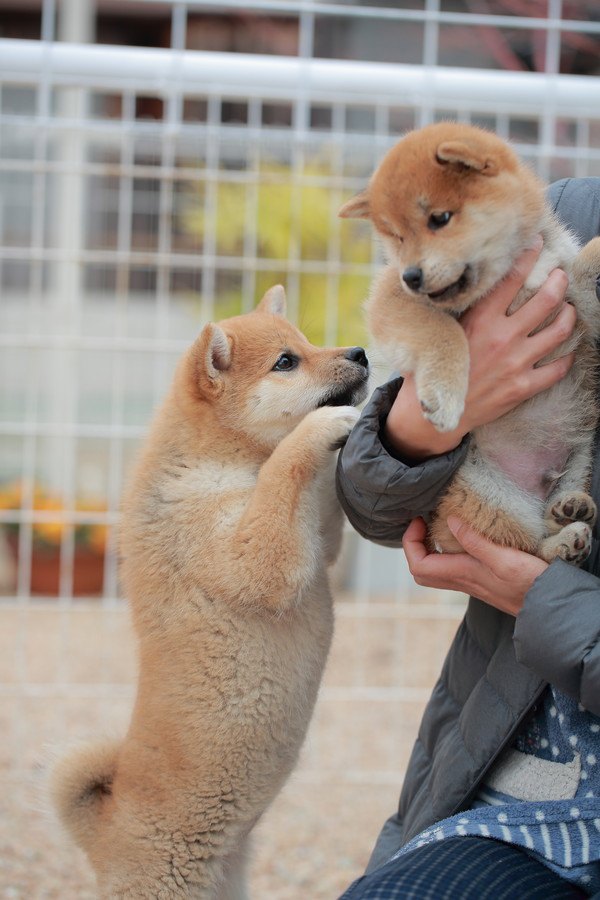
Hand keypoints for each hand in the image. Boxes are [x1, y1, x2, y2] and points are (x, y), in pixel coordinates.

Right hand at [385, 239, 574, 459]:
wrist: (433, 415)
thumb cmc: (435, 368)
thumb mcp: (445, 332)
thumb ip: (465, 311)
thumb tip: (473, 284)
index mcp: (480, 320)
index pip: (512, 278)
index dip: (529, 256)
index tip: (538, 244)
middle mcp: (502, 338)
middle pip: (545, 300)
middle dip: (558, 282)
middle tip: (560, 276)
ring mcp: (515, 363)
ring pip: (558, 331)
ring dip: (568, 316)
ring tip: (568, 309)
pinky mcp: (522, 387)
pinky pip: (557, 369)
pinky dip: (566, 357)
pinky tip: (567, 351)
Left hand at [402, 516, 547, 615]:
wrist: (549, 605)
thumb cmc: (529, 583)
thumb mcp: (504, 558)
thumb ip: (475, 541)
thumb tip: (450, 520)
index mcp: (462, 574)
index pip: (418, 565)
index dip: (410, 542)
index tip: (420, 520)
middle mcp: (461, 580)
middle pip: (421, 570)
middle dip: (414, 546)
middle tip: (423, 522)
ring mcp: (470, 581)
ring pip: (435, 570)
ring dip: (428, 548)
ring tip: (436, 525)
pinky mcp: (481, 579)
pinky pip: (452, 567)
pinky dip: (445, 551)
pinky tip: (460, 536)